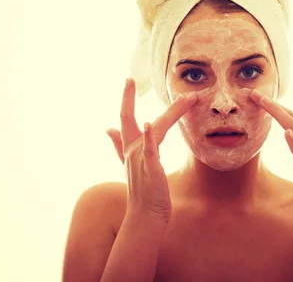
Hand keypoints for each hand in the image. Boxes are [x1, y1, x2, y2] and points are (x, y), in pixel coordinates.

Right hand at [106, 78, 196, 222]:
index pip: (125, 117)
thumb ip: (118, 145)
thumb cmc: (142, 190)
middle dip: (129, 98)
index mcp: (129, 147)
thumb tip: (107, 129)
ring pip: (154, 129)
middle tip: (131, 78)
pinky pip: (150, 149)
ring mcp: (140, 158)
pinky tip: (151, 124)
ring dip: (171, 113)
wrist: (146, 214)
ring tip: (185, 99)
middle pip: (131, 118)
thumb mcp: (128, 164)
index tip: (128, 80)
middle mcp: (132, 150)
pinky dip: (150, 136)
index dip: (126, 98)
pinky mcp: (150, 168)